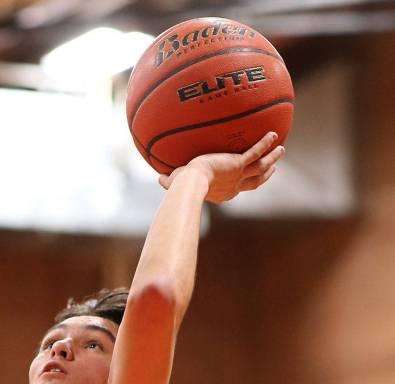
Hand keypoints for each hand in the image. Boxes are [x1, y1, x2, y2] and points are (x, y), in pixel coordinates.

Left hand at [159, 132, 283, 203]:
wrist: (191, 184)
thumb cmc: (182, 187)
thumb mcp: (176, 182)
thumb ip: (169, 181)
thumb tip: (159, 179)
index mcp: (223, 193)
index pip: (237, 188)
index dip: (245, 184)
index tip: (248, 178)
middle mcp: (234, 186)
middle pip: (255, 181)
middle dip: (265, 174)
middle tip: (273, 168)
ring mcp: (238, 175)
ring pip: (261, 168)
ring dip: (272, 159)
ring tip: (281, 150)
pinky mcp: (238, 163)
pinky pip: (255, 152)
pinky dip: (264, 144)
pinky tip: (272, 134)